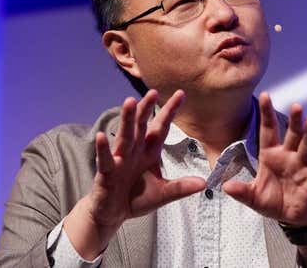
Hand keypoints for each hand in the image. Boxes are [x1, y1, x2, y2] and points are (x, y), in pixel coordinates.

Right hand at [65, 89, 205, 258]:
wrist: (113, 214)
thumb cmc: (136, 198)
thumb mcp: (163, 193)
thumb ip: (181, 187)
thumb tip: (204, 183)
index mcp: (149, 152)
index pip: (161, 127)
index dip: (169, 111)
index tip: (181, 94)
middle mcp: (134, 151)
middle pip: (141, 126)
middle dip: (147, 109)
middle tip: (153, 92)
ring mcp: (119, 160)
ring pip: (124, 136)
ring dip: (127, 119)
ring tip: (129, 102)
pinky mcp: (106, 172)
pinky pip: (105, 159)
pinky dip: (103, 148)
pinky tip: (102, 136)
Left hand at [223, 92, 306, 225]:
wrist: (291, 218)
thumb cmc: (272, 201)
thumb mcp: (253, 197)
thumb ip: (241, 191)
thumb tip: (225, 186)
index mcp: (270, 155)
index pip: (268, 130)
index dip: (267, 114)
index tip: (266, 95)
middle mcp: (288, 156)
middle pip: (292, 135)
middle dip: (294, 121)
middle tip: (296, 105)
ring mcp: (302, 166)